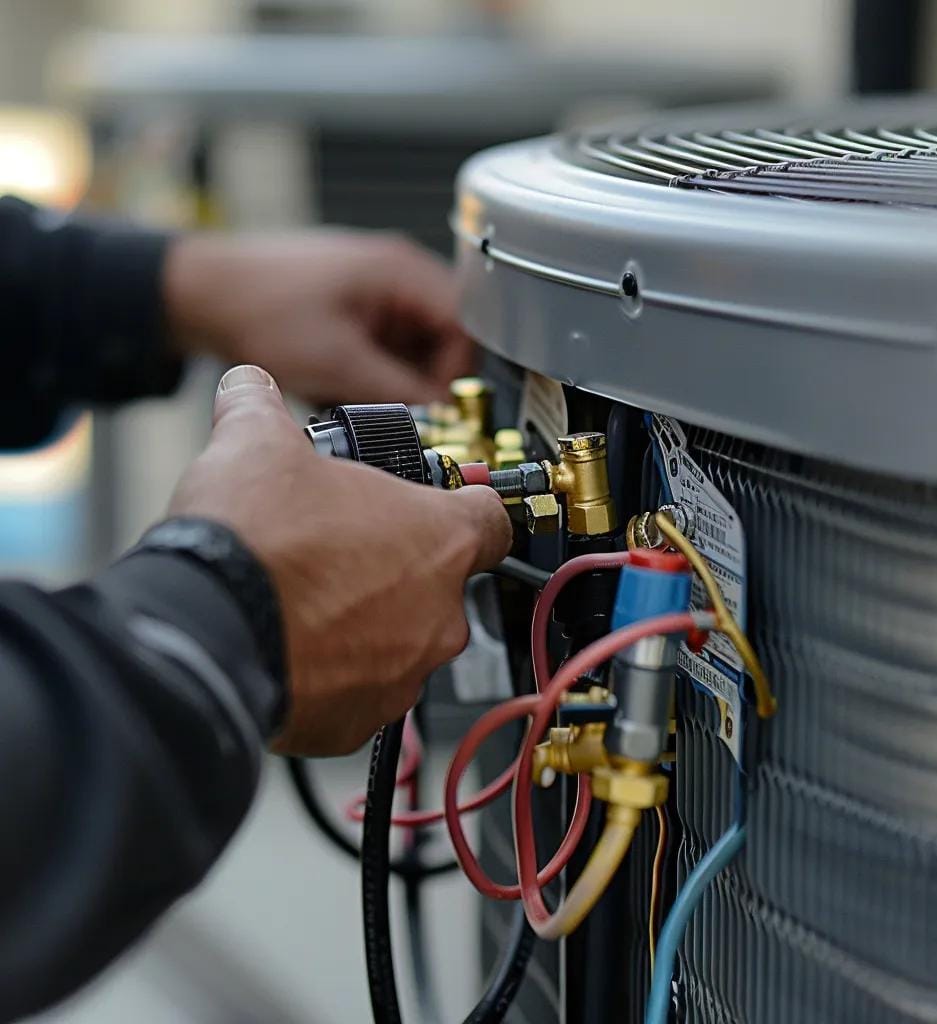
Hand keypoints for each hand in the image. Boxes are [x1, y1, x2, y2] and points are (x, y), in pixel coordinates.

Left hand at [163, 232, 474, 404]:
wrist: (199, 292)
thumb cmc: (258, 307)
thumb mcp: (338, 363)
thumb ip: (398, 392)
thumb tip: (440, 417)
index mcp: (401, 271)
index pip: (465, 327)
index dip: (457, 374)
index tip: (436, 406)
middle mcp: (396, 272)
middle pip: (445, 337)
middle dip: (427, 378)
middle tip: (402, 408)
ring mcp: (375, 288)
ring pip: (416, 346)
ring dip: (399, 376)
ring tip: (362, 393)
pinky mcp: (356, 305)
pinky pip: (388, 345)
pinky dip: (377, 370)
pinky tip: (347, 383)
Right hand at [168, 364, 510, 755]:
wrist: (204, 632)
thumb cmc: (253, 544)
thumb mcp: (256, 442)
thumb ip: (263, 406)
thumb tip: (249, 390)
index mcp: (440, 538)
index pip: (492, 517)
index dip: (468, 504)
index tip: (452, 504)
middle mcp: (439, 612)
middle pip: (438, 581)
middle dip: (396, 565)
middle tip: (342, 549)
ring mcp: (404, 672)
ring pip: (401, 639)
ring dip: (366, 621)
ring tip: (309, 597)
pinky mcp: (360, 722)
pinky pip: (361, 691)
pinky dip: (335, 673)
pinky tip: (292, 643)